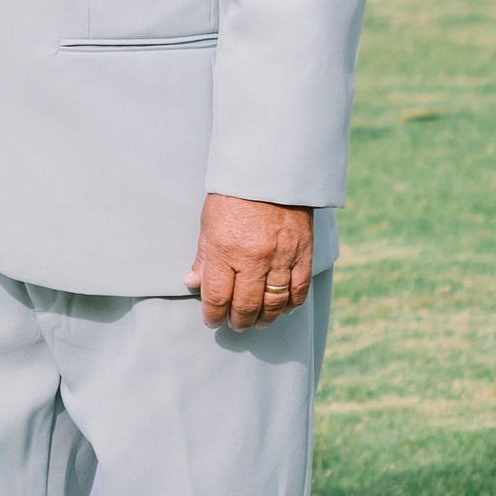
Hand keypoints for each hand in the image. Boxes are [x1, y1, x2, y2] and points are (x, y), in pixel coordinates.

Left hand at [189, 193, 312, 329]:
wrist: (270, 171)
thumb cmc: (233, 194)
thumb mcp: (209, 223)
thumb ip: (203, 257)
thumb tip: (193, 283)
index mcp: (225, 250)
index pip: (217, 296)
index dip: (213, 314)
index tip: (211, 321)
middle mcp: (253, 258)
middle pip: (246, 305)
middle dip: (239, 321)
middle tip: (235, 324)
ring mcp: (281, 258)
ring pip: (274, 303)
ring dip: (264, 319)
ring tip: (257, 322)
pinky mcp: (303, 254)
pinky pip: (298, 289)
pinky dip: (290, 304)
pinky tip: (282, 309)